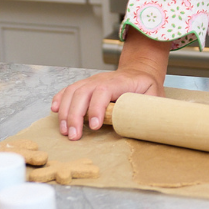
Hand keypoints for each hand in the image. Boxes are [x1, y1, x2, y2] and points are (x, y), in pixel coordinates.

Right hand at [50, 30, 169, 140]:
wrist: (140, 72)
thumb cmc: (147, 87)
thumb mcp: (154, 96)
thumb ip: (149, 109)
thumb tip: (148, 126)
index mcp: (120, 82)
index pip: (103, 90)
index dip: (96, 108)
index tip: (94, 126)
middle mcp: (102, 79)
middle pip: (82, 92)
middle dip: (75, 115)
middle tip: (74, 136)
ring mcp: (92, 81)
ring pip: (73, 91)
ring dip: (65, 111)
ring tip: (65, 131)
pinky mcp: (86, 85)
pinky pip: (69, 89)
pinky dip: (59, 98)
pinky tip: (54, 111)